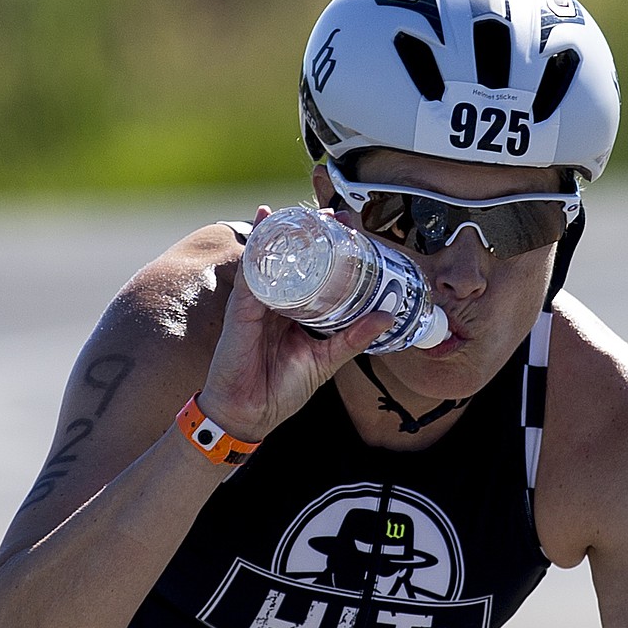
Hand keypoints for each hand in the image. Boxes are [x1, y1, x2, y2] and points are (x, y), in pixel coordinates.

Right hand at [197, 205, 394, 441]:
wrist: (250, 414)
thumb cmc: (282, 389)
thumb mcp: (326, 359)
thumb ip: (354, 338)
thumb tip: (387, 316)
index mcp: (295, 310)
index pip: (313, 271)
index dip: (329, 248)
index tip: (348, 227)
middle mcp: (275, 301)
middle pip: (291, 258)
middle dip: (309, 232)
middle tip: (332, 215)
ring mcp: (255, 303)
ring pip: (269, 258)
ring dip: (283, 232)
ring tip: (300, 213)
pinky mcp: (240, 311)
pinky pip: (250, 275)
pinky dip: (258, 251)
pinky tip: (266, 228)